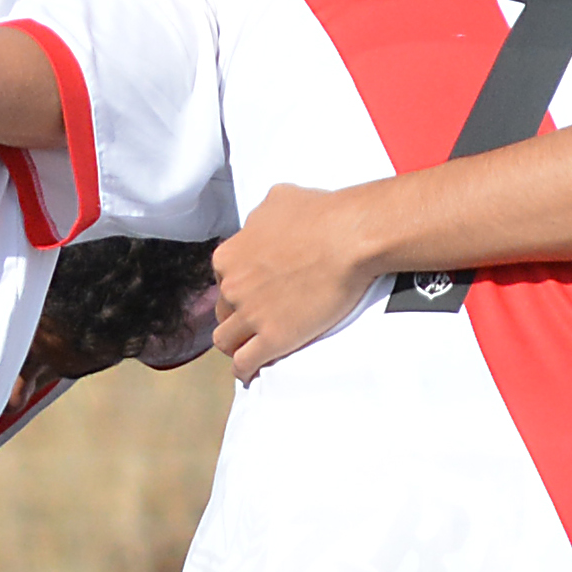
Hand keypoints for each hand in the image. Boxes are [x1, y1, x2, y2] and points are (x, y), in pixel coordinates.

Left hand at [213, 185, 386, 376]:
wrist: (349, 237)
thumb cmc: (321, 214)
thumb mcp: (279, 199)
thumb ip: (260, 216)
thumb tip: (260, 223)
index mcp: (229, 256)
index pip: (222, 280)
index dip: (238, 289)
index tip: (253, 294)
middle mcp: (233, 286)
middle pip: (223, 312)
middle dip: (237, 317)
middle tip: (258, 320)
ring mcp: (251, 314)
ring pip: (225, 341)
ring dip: (236, 345)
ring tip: (250, 348)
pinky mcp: (273, 338)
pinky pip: (245, 363)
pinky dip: (245, 370)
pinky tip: (251, 372)